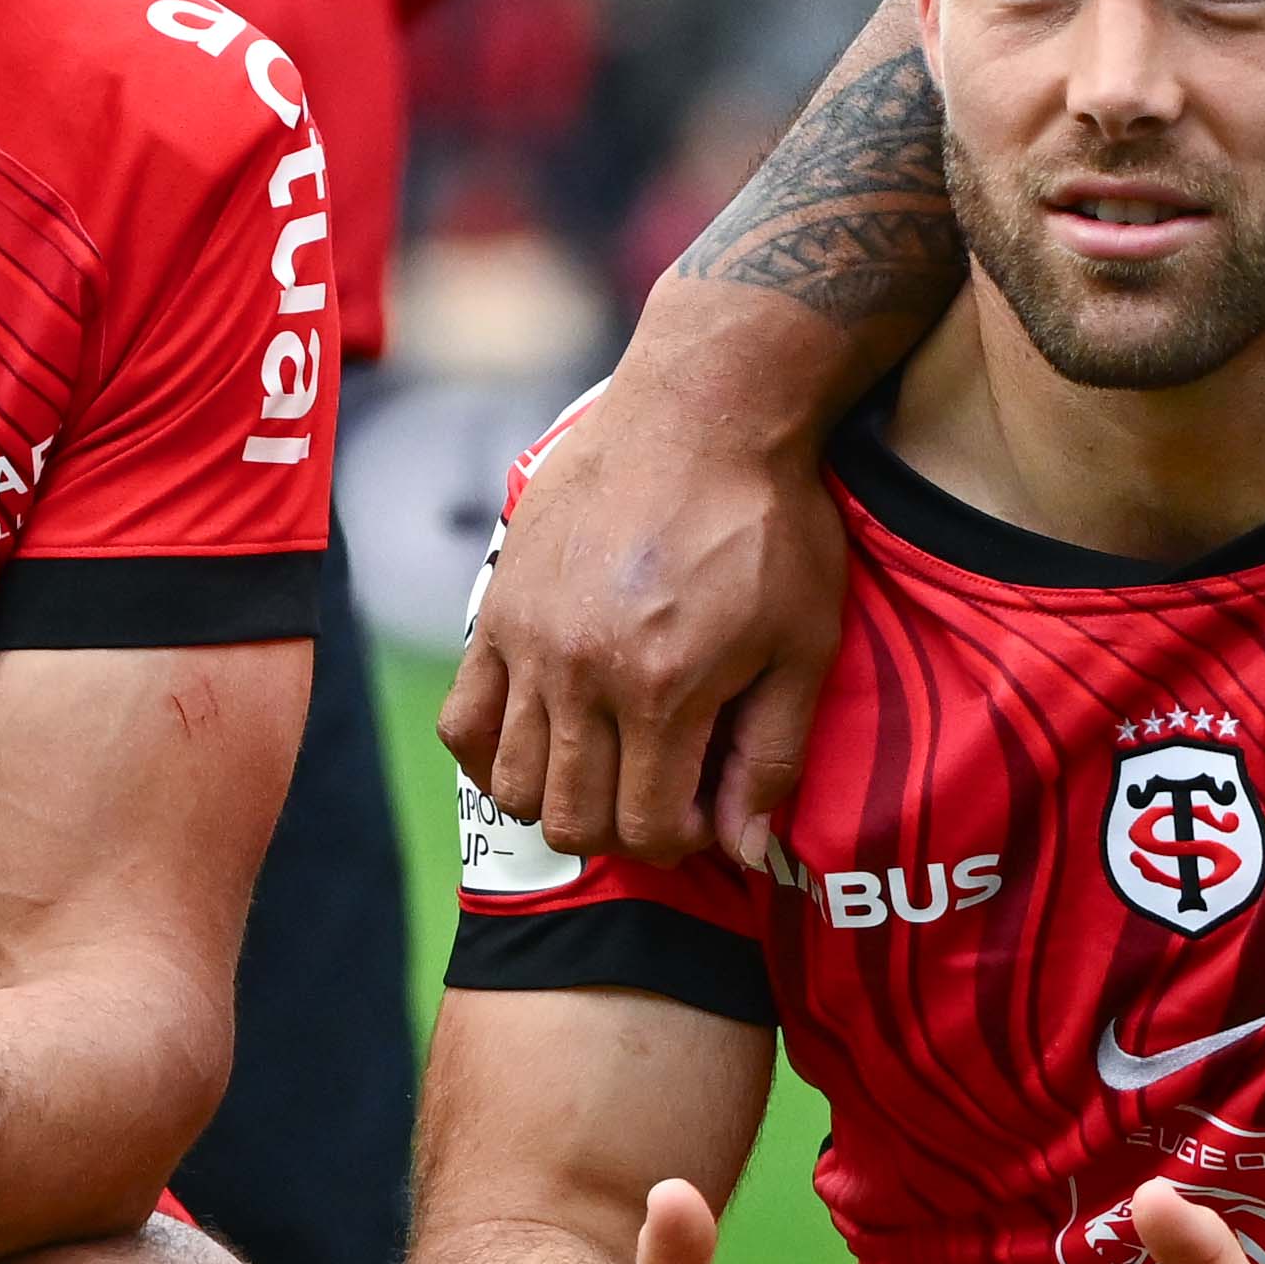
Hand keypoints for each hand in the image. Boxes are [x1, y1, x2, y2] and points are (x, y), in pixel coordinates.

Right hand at [445, 369, 852, 878]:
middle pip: (571, 817)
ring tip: (604, 763)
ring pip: (509, 782)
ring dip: (558, 796)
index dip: (680, 839)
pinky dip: (490, 754)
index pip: (644, 830)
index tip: (704, 808)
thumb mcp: (802, 644)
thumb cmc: (767, 524)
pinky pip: (462, 720)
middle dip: (622, 827)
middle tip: (659, 790)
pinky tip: (538, 739)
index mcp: (664, 690)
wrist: (702, 414)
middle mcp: (581, 676)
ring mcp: (528, 644)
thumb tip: (743, 850)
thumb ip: (771, 755)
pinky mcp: (498, 612)